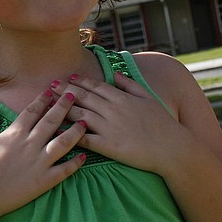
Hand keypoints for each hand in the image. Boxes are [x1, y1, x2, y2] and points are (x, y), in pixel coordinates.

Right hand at [0, 89, 86, 220]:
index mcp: (15, 133)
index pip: (33, 111)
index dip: (43, 99)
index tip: (52, 91)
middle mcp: (31, 144)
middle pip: (52, 120)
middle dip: (64, 106)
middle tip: (73, 96)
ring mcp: (40, 162)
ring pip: (64, 142)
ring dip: (76, 131)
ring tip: (85, 122)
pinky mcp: (45, 180)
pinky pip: (65, 169)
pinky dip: (76, 163)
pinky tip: (84, 156)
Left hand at [52, 72, 194, 175]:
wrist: (172, 148)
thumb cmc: (163, 123)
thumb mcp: (148, 98)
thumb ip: (130, 84)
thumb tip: (115, 74)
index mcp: (121, 98)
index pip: (94, 86)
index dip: (78, 81)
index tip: (66, 78)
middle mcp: (112, 110)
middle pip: (82, 97)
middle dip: (64, 91)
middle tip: (49, 86)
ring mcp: (109, 127)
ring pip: (79, 115)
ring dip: (62, 109)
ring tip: (48, 106)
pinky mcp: (108, 146)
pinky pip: (84, 138)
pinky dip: (70, 134)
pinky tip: (57, 132)